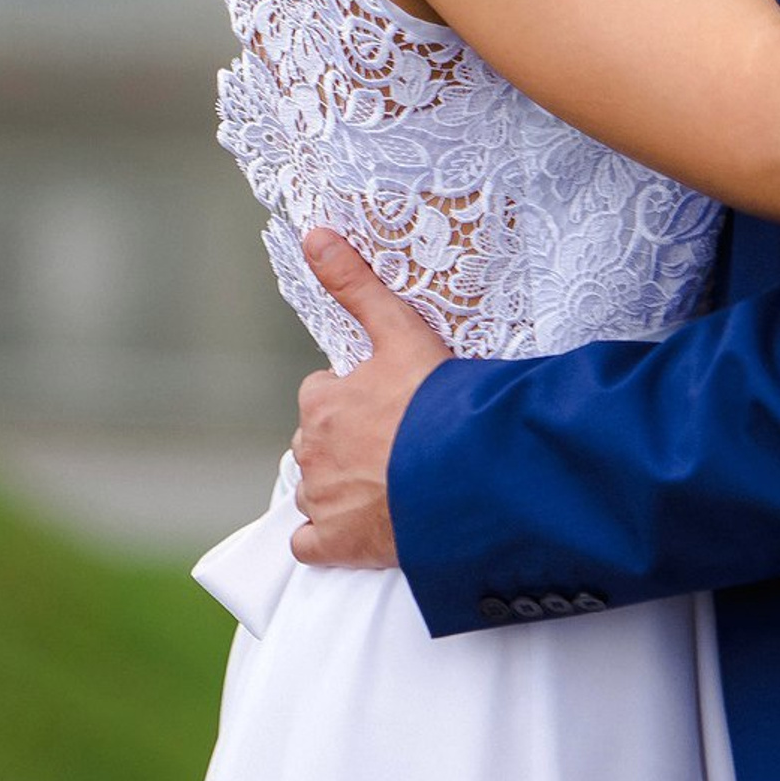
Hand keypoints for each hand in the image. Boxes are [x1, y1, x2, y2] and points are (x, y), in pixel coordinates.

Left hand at [288, 228, 453, 568]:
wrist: (469, 476)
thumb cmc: (439, 403)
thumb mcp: (400, 331)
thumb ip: (355, 285)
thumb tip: (313, 234)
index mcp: (320, 402)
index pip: (324, 396)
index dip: (358, 401)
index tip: (392, 409)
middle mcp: (310, 450)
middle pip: (320, 443)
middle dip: (349, 446)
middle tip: (399, 449)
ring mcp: (321, 502)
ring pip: (316, 491)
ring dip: (343, 490)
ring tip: (393, 487)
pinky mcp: (336, 546)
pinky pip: (310, 545)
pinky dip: (327, 540)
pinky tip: (359, 531)